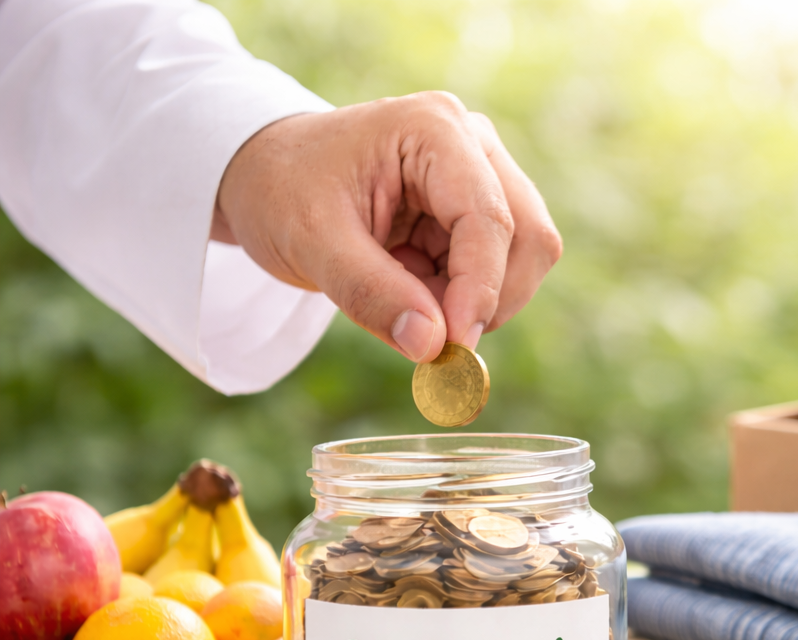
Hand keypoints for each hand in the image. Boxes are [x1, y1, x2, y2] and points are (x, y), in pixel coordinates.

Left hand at [211, 92, 561, 362]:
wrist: (267, 176)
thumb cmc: (282, 192)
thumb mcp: (310, 243)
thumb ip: (371, 293)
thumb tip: (434, 347)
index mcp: (434, 130)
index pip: (488, 218)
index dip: (479, 290)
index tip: (451, 350)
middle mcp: (473, 144)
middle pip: (528, 237)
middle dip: (486, 298)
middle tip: (432, 339)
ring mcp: (485, 175)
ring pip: (524, 258)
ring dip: (476, 301)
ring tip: (405, 297)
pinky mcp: (482, 209)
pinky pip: (502, 270)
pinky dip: (464, 298)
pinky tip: (413, 286)